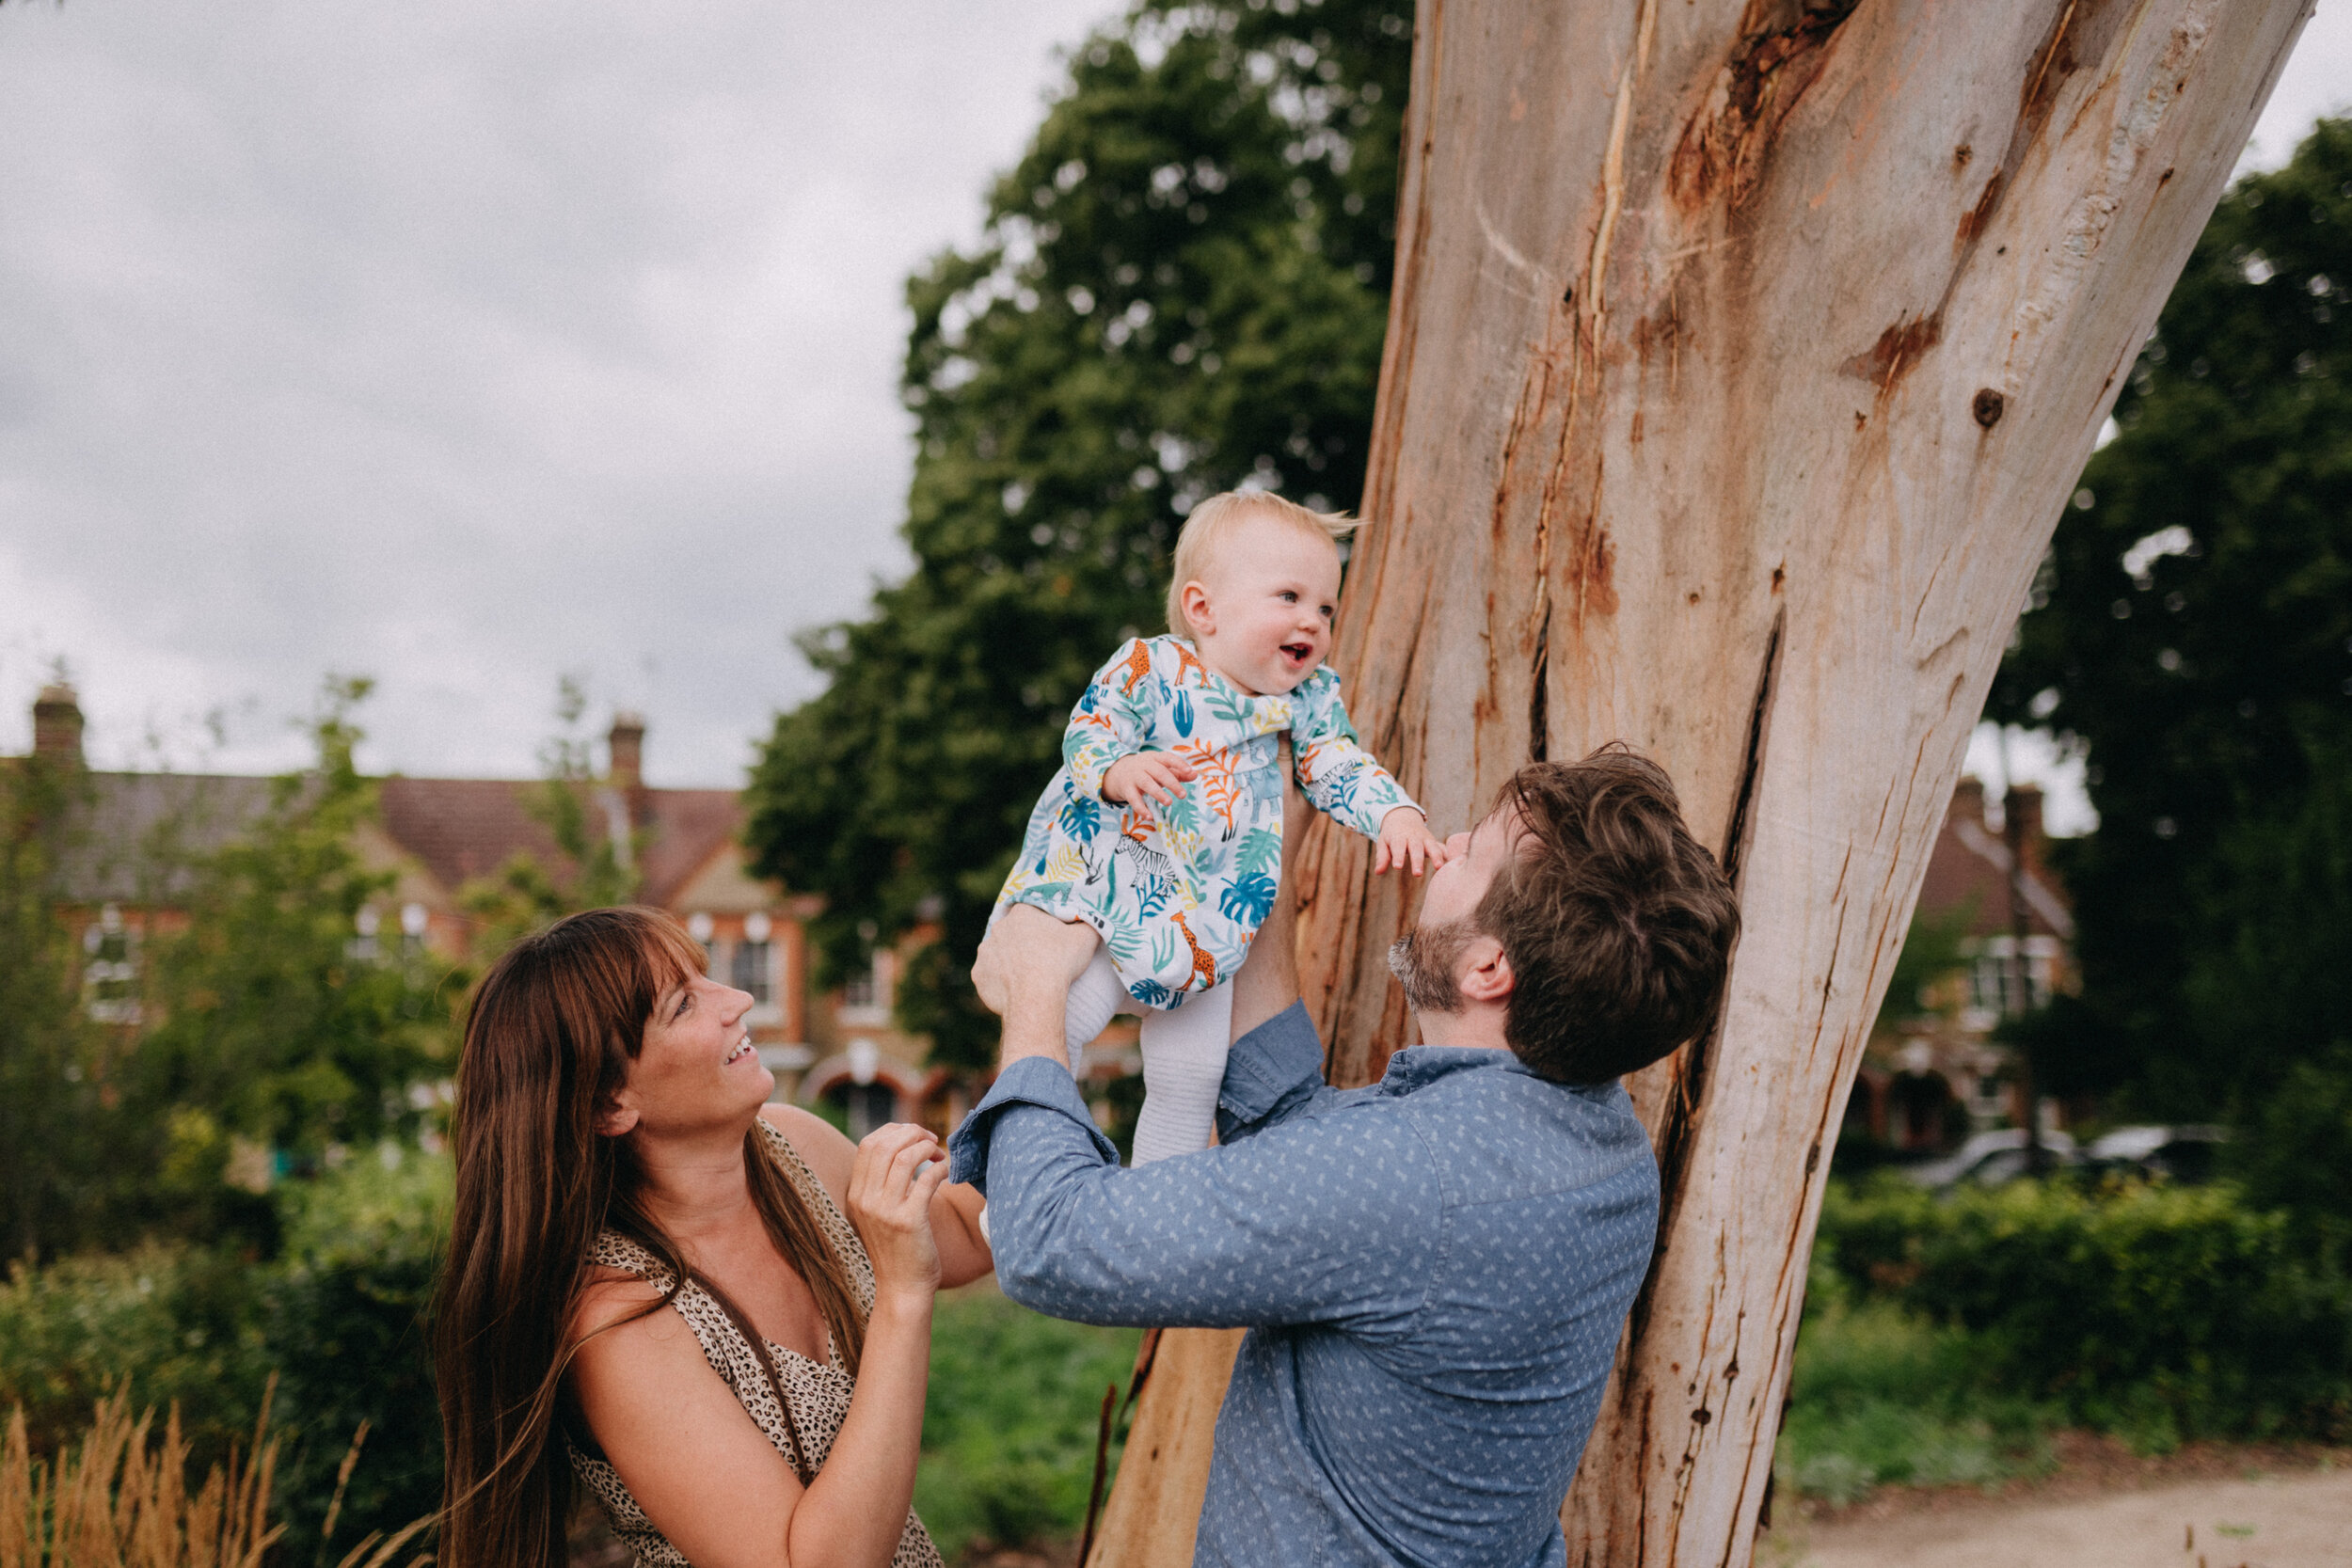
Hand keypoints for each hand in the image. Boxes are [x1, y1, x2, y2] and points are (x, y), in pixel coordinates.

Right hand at [846, 1122, 948, 1302]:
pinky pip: (927, 1180)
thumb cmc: (897, 1247)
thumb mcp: (878, 1212)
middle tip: (931, 1138)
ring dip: (927, 1147)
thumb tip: (904, 1147)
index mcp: (856, 1195)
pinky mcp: (909, 1221)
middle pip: (885, 1145)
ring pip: (906, 1158)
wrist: (901, 1289)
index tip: (913, 1135)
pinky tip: (946, 1172)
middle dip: (911, 1133)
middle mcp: (866, 1200)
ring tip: (938, 1154)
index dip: (893, 1131)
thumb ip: (883, 1183)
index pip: (868, 1145)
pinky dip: (941, 1169)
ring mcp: (885, 1211)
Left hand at [973, 904, 1099, 1015]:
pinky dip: (1000, 981)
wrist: (1035, 997)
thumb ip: (1088, 924)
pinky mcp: (979, 975)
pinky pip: (989, 976)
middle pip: (1013, 933)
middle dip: (1024, 943)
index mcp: (1022, 913)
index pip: (1031, 913)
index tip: (1051, 938)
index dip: (1042, 925)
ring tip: (1027, 978)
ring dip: (1009, 962)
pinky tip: (1014, 990)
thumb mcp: (1086, 938)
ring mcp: (985, 952)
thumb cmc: (1061, 962)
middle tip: (1041, 959)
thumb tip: (1091, 920)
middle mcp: (998, 928)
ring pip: (999, 954)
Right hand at [1103, 751, 1195, 807]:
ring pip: (1147, 783)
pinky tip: (1150, 817)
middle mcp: (1144, 765)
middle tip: (1183, 795)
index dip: (1179, 764)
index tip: (1190, 772)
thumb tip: (1195, 775)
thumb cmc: (1148, 770)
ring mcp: (1134, 776)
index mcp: (1155, 758)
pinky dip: (1141, 808)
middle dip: (1172, 783)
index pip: (1168, 758)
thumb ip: (1179, 772)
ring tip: (1169, 803)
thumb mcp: (1162, 768)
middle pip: (1159, 772)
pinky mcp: (1127, 789)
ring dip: (1158, 793)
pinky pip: (1133, 799)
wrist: (1119, 772)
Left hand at [1373, 807, 1448, 875]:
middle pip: (1416, 848)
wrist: (1403, 817)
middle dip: (1417, 860)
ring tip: (1439, 867)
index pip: (1398, 847)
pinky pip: (1442, 847)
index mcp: (1399, 837)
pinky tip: (1452, 863)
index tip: (1397, 866)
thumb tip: (1378, 872)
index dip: (1398, 856)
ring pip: (1432, 847)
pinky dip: (1447, 854)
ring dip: (1436, 856)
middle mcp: (1413, 837)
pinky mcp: (1433, 842)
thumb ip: (1382, 857)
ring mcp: (1425, 839)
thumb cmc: (1392, 835)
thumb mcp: (1383, 842)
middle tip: (1417, 874)